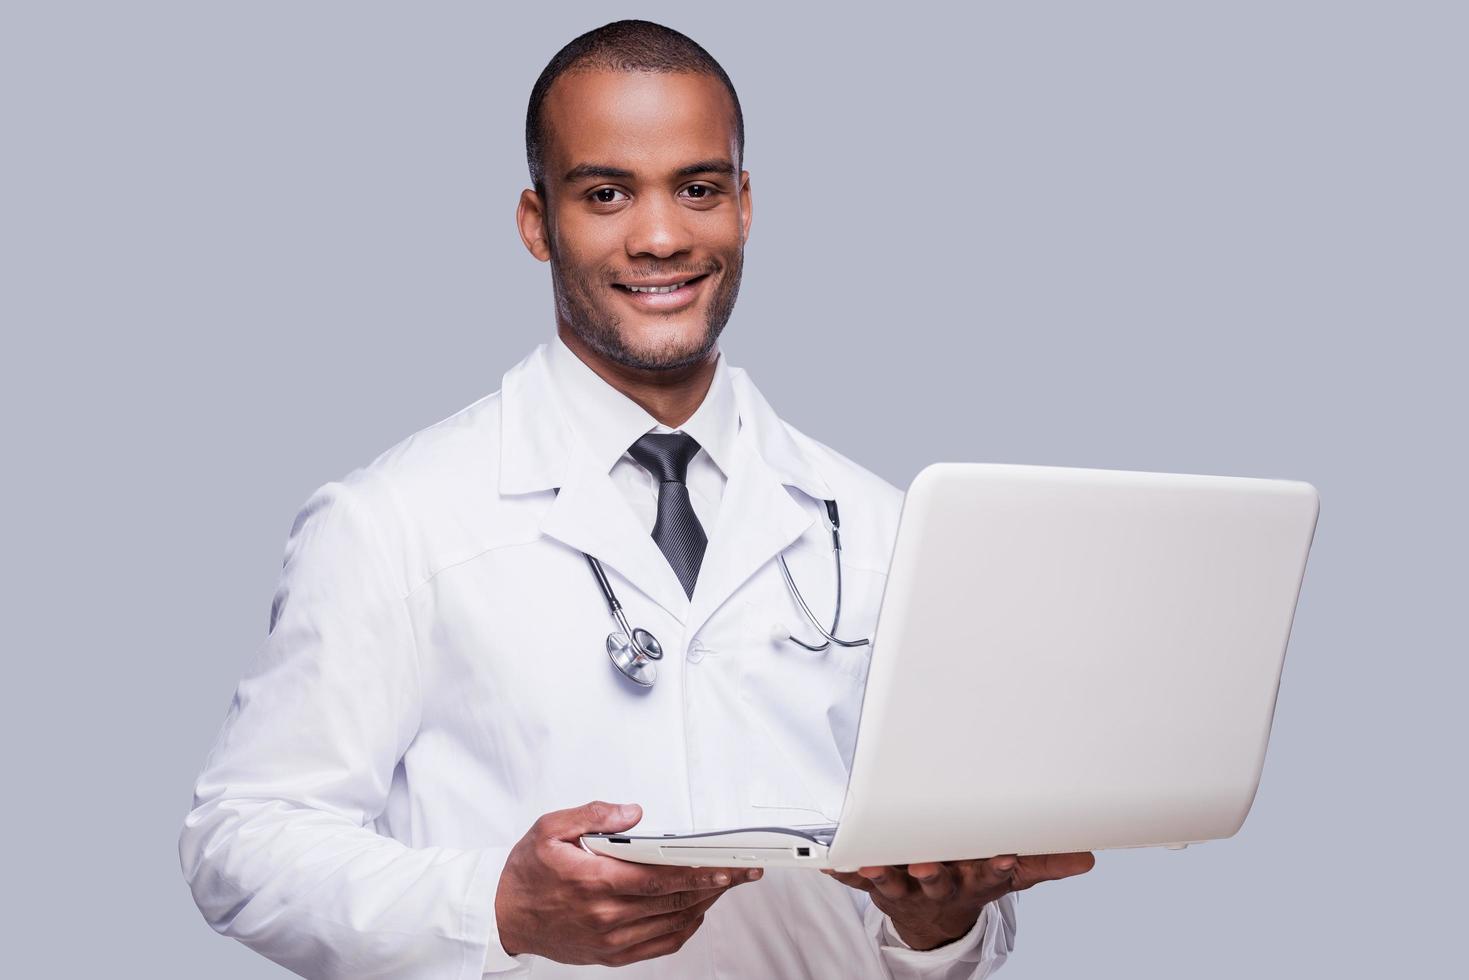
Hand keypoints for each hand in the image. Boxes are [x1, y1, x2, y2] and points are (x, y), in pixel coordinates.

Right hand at [494, 801, 761, 965]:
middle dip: (714, 885)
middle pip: (674, 900)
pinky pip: (660, 945)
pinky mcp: (610, 954)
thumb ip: (593, 814)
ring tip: (723, 885)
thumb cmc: (526, 872)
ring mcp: (610, 939)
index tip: (726, 866)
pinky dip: (684, 928)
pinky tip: (695, 912)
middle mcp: (606, 915)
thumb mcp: (549, 828)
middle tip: (742, 872)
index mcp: (595, 881)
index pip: (661, 878)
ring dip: (703, 904)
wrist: (503, 915)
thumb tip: (631, 812)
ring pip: (672, 923)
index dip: (699, 873)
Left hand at [824, 852, 1094, 949]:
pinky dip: (841, 871)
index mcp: (972, 881)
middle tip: (928, 865)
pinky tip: (828, 862)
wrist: (931, 914)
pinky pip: (853, 878)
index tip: (1002, 858)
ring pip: (893, 883)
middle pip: (936, 881)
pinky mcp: (873, 884)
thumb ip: (1043, 863)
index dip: (995, 869)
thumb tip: (1086, 857)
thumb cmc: (970, 880)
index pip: (988, 878)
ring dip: (882, 874)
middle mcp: (938, 886)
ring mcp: (904, 887)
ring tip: (873, 865)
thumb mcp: (1008, 874)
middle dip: (933, 873)